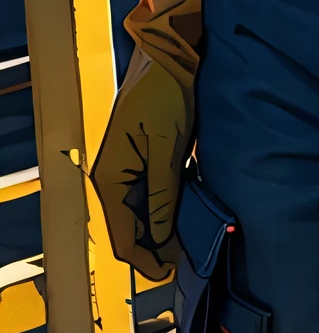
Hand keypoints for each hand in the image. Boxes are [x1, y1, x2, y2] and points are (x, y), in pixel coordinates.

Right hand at [92, 47, 195, 277]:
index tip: (172, 274)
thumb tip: (162, 236)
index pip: (123, 236)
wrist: (170, 58)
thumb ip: (162, 191)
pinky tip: (191, 219)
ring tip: (195, 245)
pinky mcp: (149, 164)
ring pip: (145, 217)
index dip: (145, 260)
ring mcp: (132, 172)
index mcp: (110, 177)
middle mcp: (115, 180)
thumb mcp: (166, 144)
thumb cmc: (165, 95)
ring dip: (165, 233)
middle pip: (133, 230)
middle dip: (157, 250)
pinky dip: (170, 213)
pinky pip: (156, 199)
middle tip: (192, 262)